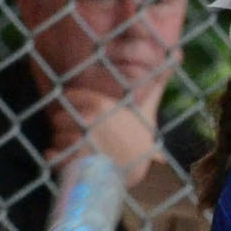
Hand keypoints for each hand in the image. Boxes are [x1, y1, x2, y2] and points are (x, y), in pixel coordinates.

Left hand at [48, 87, 167, 184]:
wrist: (136, 176)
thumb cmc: (139, 141)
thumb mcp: (146, 109)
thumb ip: (153, 83)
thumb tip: (178, 53)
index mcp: (99, 103)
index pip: (69, 96)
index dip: (75, 106)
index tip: (87, 117)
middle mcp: (87, 119)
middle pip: (59, 117)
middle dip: (68, 127)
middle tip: (86, 138)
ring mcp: (78, 141)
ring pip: (56, 137)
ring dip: (64, 145)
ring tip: (84, 151)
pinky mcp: (72, 162)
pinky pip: (52, 155)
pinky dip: (56, 159)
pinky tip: (73, 161)